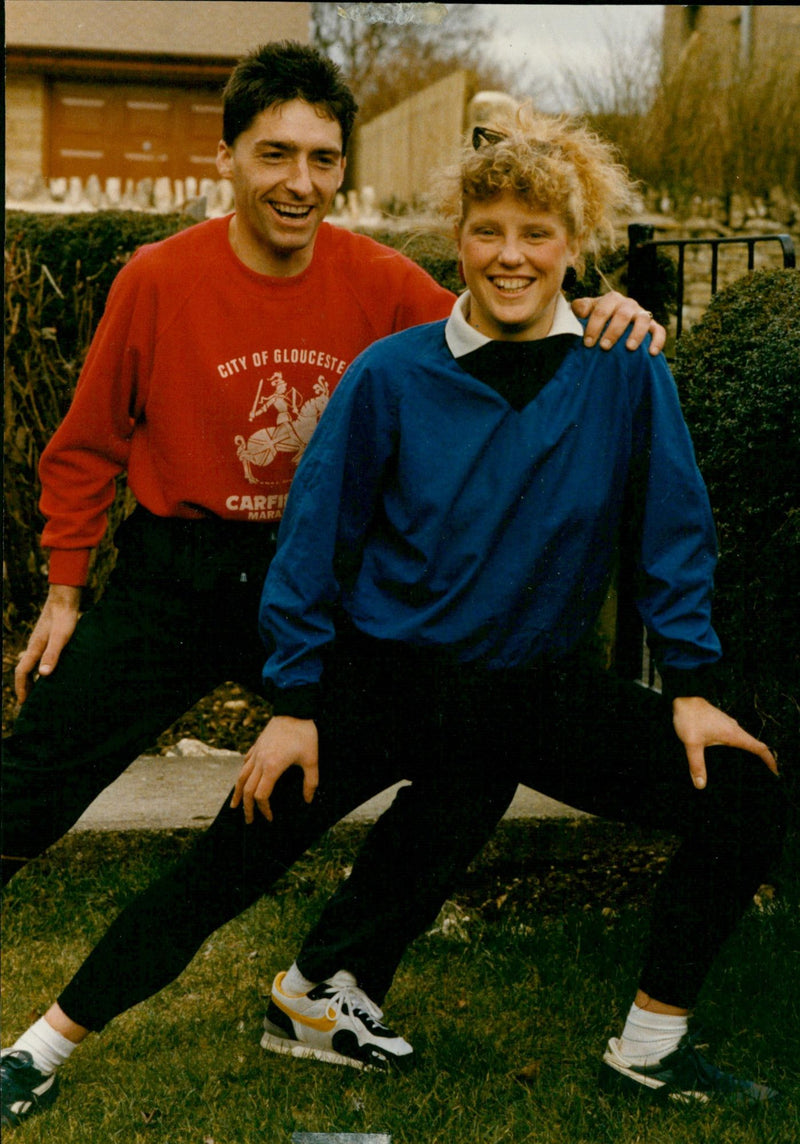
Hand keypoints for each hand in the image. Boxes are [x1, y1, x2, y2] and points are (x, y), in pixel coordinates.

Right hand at [14, 584, 81, 703]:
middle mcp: (33, 646)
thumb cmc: (64, 619)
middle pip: (24, 670)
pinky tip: (48, 671)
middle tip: (27, 702)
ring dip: (31, 678)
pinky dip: (39, 668)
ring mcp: (39, 642)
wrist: (64, 599)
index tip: (23, 702)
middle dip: (24, 686)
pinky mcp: (46, 638)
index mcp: (34, 648)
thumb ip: (52, 655)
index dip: (21, 688)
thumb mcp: (61, 638)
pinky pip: (38, 657)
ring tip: (37, 691)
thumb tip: (43, 674)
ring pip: (30, 664)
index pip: (22, 672)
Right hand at [231, 715, 318, 823]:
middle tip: (249, 820)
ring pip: (241, 776)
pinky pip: (246, 763)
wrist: (294, 709)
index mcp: (272, 767)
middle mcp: (260, 761)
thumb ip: (310, 782)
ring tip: (234, 805)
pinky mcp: (257, 745)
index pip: (261, 795)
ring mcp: (256, 752)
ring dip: (237, 793)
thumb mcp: (312, 759)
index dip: (264, 809)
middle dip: (247, 807)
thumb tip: (308, 800)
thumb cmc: (304, 734)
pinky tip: (243, 778)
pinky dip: (243, 774)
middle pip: (246, 789)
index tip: (270, 817)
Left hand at [571, 292, 665, 355]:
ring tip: (629, 348)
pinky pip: (659, 331)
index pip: (602, 310)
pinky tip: (651, 353)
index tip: (588, 343)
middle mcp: (628, 304)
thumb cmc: (598, 317)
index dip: (594, 326)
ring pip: (643, 320)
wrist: (615, 320)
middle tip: (604, 347)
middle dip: (613, 331)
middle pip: (623, 315)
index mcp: (611, 299)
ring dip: (636, 334)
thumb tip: (580, 311)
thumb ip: (581, 307)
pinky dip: (657, 341)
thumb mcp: (587, 310)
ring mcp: (642, 314)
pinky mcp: (653, 325)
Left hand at [672, 696, 777, 789]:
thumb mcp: (692, 743)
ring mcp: (727, 724)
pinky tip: (727, 754)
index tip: (775, 771)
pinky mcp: (719, 723)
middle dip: (760, 759)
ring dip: (747, 752)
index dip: (769, 759)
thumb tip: (700, 785)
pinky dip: (735, 746)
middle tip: (763, 775)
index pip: (759, 747)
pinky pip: (732, 736)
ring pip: (742, 740)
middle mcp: (734, 728)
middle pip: (753, 745)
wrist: (682, 698)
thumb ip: (697, 764)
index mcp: (733, 733)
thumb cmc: (688, 717)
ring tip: (747, 768)